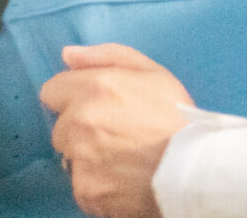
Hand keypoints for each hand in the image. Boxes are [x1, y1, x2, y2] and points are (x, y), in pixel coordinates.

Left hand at [40, 44, 191, 217]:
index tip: (95, 108)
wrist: (194, 171)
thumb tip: (68, 55)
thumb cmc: (178, 118)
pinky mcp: (86, 191)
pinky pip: (81, 186)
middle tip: (114, 136)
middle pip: (61, 127)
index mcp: (94, 88)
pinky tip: (121, 180)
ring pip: (70, 157)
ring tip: (121, 160)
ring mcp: (80, 159)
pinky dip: (97, 185)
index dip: (73, 98)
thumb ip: (106, 56)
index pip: (52, 91)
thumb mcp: (152, 73)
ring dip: (87, 158)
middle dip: (79, 130)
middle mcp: (80, 122)